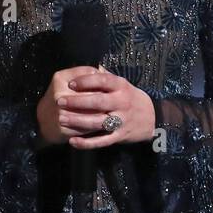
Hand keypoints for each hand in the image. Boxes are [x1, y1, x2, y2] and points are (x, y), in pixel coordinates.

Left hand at [35, 65, 155, 148]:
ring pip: (97, 122)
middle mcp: (122, 103)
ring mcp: (121, 121)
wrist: (152, 118)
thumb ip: (105, 78)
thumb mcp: (122, 84)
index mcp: (121, 87)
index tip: (70, 84)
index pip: (103, 81)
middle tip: (60, 101)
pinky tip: (73, 142)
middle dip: (77, 102)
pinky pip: (101, 141)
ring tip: (61, 119)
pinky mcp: (119, 136)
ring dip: (78, 121)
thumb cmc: (130, 98)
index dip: (86, 82)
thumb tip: (85, 70)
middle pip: (98, 102)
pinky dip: (87, 143)